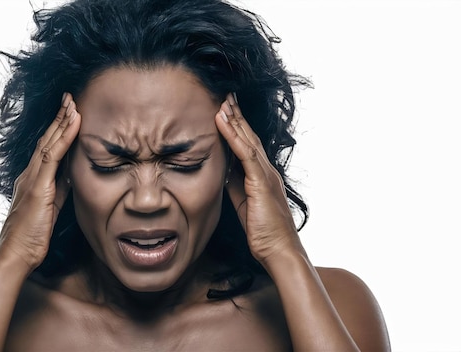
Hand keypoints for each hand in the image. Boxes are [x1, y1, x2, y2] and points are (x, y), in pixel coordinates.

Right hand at [0, 93, 80, 270]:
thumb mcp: (50, 208)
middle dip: (59, 117)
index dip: (58, 129)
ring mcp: (33, 178)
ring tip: (72, 102)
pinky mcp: (38, 186)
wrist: (15, 254)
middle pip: (47, 139)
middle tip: (69, 98)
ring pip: (49, 142)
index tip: (69, 113)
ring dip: (62, 121)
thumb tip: (71, 176)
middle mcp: (30, 174)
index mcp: (33, 179)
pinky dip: (65, 137)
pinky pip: (53, 156)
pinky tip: (74, 122)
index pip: (47, 148)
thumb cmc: (30, 236)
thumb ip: (59, 190)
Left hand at [215, 93, 302, 264]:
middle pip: (250, 137)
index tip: (226, 111)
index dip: (237, 127)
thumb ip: (235, 186)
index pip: (248, 146)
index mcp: (262, 176)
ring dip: (234, 119)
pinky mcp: (261, 182)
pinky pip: (245, 154)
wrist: (279, 251)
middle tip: (226, 95)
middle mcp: (266, 171)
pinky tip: (222, 121)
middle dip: (237, 115)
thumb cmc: (263, 233)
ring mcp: (266, 175)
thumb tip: (223, 172)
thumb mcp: (243, 205)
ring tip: (223, 100)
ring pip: (248, 140)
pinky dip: (232, 135)